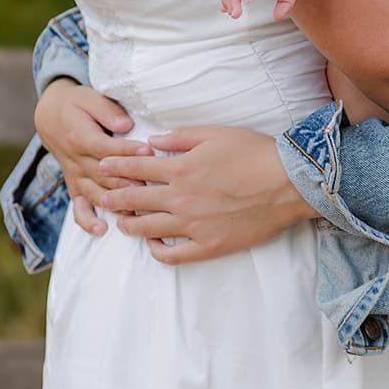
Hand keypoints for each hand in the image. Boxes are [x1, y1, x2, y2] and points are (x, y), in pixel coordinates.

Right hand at [35, 78, 154, 236]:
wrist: (49, 116)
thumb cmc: (76, 105)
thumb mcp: (89, 98)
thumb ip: (107, 111)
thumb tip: (126, 125)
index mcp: (79, 137)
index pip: (104, 147)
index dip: (126, 151)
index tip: (148, 151)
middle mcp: (75, 160)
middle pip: (103, 175)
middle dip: (127, 180)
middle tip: (150, 184)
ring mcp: (75, 175)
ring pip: (95, 192)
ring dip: (115, 201)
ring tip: (136, 208)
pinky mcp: (74, 185)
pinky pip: (78, 207)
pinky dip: (87, 220)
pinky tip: (101, 230)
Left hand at [99, 125, 316, 263]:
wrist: (287, 183)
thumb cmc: (253, 152)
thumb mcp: (215, 134)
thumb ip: (180, 137)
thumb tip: (153, 142)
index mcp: (180, 168)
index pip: (136, 167)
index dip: (115, 166)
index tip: (101, 166)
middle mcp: (180, 198)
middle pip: (134, 200)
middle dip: (112, 197)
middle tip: (101, 196)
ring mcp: (192, 225)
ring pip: (146, 229)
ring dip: (129, 224)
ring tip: (121, 222)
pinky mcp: (207, 246)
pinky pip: (171, 255)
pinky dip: (156, 250)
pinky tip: (152, 243)